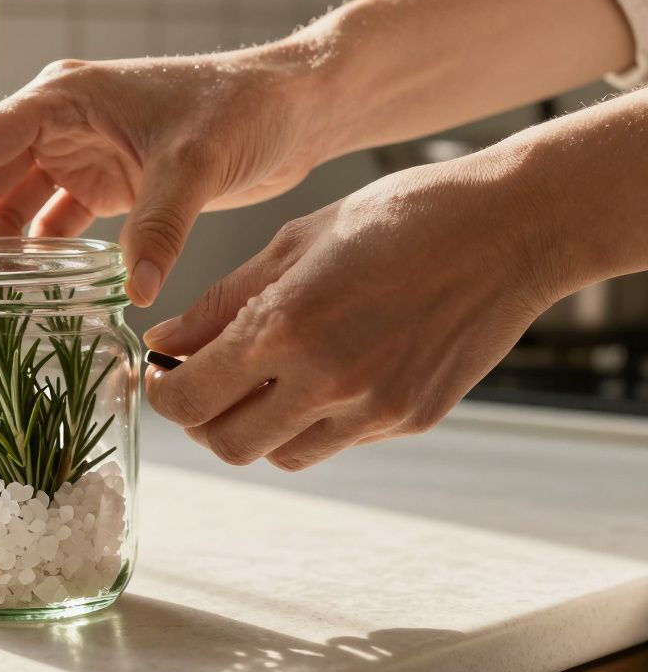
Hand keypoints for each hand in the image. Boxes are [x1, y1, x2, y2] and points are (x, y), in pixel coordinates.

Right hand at [0, 48, 333, 305]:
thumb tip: (134, 290)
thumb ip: (159, 226)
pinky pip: (52, 223)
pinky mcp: (106, 182)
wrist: (293, 108)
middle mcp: (58, 124)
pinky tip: (28, 294)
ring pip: (12, 207)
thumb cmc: (244, 108)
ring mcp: (79, 153)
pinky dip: (37, 258)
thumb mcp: (196, 164)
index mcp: (60, 101)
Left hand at [143, 157, 557, 469]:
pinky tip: (317, 375)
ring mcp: (375, 409)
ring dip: (254, 426)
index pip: (191, 399)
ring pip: (279, 455)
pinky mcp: (410, 420)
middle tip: (202, 380)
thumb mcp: (293, 243)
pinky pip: (334, 443)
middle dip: (201, 419)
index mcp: (288, 326)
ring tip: (261, 377)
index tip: (162, 372)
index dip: (163, 393)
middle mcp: (329, 380)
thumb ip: (221, 302)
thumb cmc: (398, 216)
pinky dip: (307, 422)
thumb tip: (164, 341)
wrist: (510, 227)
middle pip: (227, 444)